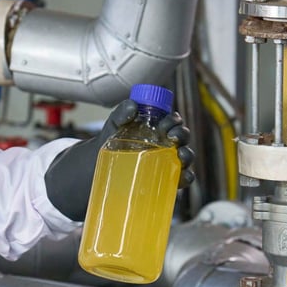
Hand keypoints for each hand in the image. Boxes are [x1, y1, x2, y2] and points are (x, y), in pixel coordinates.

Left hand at [44, 99, 195, 220]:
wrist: (99, 168)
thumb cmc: (110, 142)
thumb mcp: (113, 126)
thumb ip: (121, 113)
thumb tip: (132, 105)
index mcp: (156, 127)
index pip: (172, 121)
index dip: (174, 121)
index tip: (167, 124)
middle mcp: (166, 144)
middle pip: (182, 137)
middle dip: (182, 136)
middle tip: (172, 138)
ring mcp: (166, 162)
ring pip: (185, 157)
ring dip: (187, 156)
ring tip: (180, 157)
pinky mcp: (164, 180)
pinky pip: (181, 179)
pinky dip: (186, 178)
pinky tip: (182, 177)